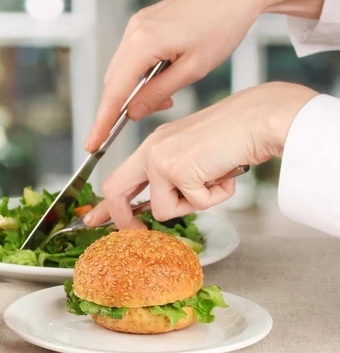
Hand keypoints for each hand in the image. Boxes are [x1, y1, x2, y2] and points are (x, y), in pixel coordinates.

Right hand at [84, 0, 268, 151]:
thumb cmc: (222, 24)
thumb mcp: (193, 69)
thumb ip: (158, 93)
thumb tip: (133, 113)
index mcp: (143, 43)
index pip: (114, 93)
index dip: (102, 122)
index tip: (93, 144)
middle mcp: (133, 32)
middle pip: (113, 82)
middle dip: (122, 107)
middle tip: (144, 118)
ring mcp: (136, 26)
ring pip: (122, 70)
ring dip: (134, 90)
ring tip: (165, 98)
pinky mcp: (144, 24)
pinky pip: (132, 56)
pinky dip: (140, 74)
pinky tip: (162, 79)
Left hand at [84, 82, 318, 228]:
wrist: (258, 119)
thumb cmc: (233, 138)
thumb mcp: (192, 158)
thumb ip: (171, 179)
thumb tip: (157, 209)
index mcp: (153, 146)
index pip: (118, 178)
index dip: (106, 205)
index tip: (94, 220)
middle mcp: (151, 150)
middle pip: (116, 191)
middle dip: (124, 220)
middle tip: (137, 232)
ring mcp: (161, 159)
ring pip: (163, 210)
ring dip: (192, 205)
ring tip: (213, 180)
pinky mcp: (177, 169)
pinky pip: (193, 205)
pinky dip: (214, 198)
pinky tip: (224, 175)